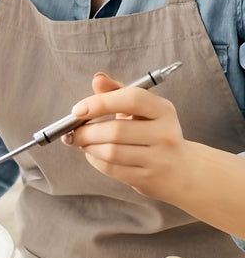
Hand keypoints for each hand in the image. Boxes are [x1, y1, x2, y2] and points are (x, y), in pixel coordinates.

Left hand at [60, 70, 193, 198]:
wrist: (184, 171)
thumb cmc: (155, 133)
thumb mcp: (142, 109)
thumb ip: (117, 92)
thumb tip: (97, 79)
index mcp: (163, 110)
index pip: (131, 99)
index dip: (100, 102)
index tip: (78, 109)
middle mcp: (165, 133)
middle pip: (115, 130)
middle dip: (86, 131)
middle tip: (73, 131)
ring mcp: (159, 159)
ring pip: (111, 152)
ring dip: (88, 147)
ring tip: (82, 142)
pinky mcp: (149, 179)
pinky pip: (112, 169)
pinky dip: (95, 160)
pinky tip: (93, 155)